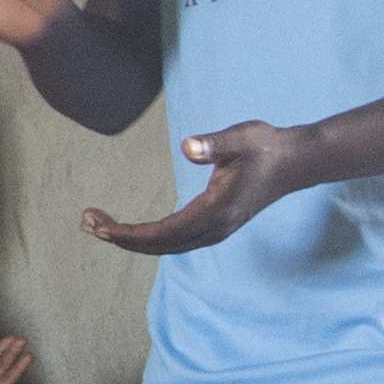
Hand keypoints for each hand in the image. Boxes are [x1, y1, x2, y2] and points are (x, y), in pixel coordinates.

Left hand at [87, 116, 321, 257]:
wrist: (296, 162)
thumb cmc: (267, 145)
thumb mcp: (242, 136)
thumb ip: (214, 143)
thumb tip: (187, 147)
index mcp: (216, 210)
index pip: (162, 232)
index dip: (127, 233)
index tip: (98, 223)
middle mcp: (214, 228)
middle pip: (158, 245)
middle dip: (120, 237)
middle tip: (86, 221)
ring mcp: (216, 231)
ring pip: (166, 246)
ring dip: (131, 239)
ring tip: (98, 225)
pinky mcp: (216, 227)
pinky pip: (175, 241)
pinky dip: (148, 238)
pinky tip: (129, 230)